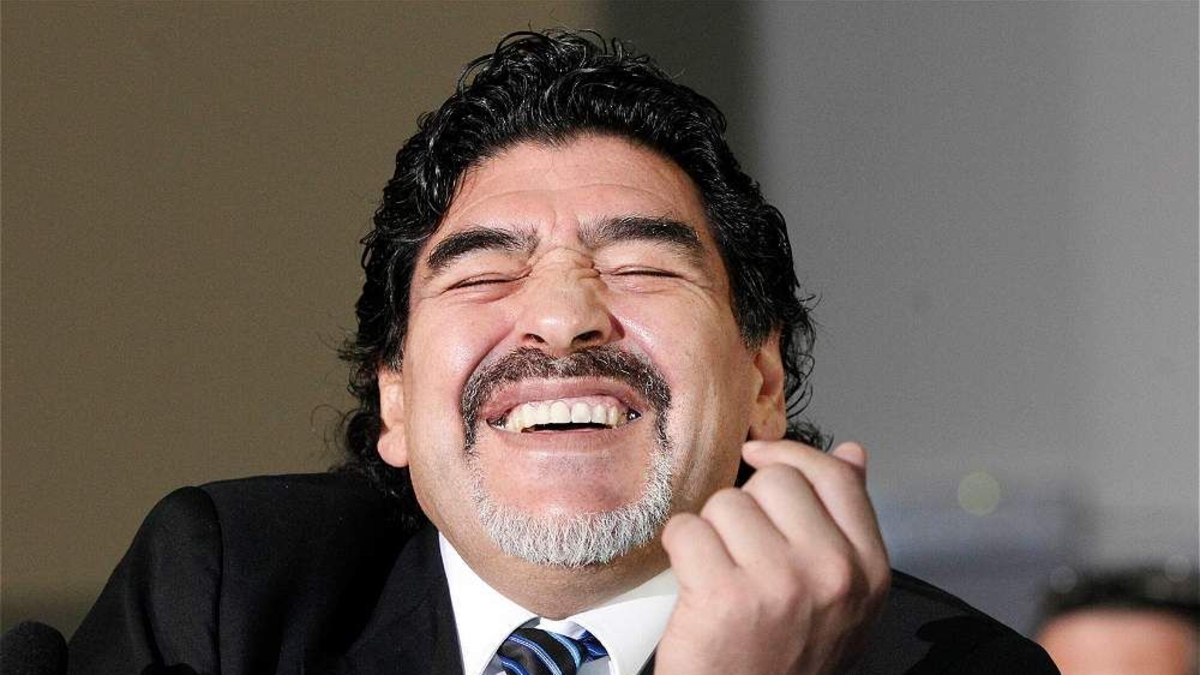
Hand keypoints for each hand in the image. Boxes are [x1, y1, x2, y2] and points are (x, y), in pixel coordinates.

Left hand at [655, 441, 890, 674]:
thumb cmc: (784, 660)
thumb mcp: (840, 597)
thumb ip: (846, 524)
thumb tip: (852, 454)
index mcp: (867, 569)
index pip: (834, 476)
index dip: (790, 455)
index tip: (760, 455)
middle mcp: (831, 572)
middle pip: (774, 481)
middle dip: (746, 506)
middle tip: (742, 552)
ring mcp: (779, 582)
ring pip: (725, 502)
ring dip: (711, 531)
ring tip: (720, 573)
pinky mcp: (723, 595)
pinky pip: (685, 529)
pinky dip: (678, 550)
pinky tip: (693, 583)